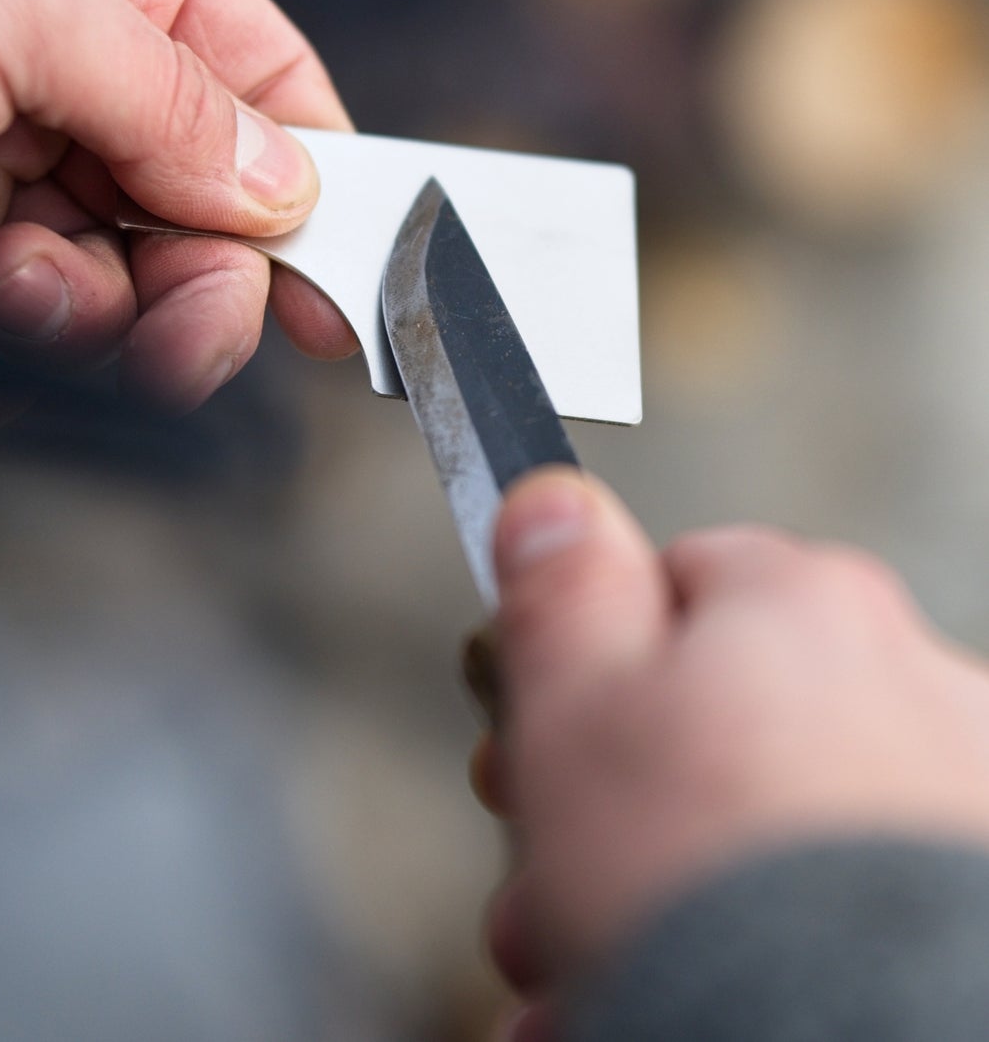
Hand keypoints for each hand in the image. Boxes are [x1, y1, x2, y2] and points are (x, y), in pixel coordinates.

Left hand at [0, 0, 356, 408]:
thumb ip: (171, 105)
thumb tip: (281, 187)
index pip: (256, 76)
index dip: (315, 176)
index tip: (361, 271)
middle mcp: (61, 55)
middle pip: (198, 199)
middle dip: (209, 274)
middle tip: (207, 322)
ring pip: (122, 271)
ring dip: (112, 309)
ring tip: (52, 291)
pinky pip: (32, 308)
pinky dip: (31, 324)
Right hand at [476, 468, 988, 1039]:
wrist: (846, 1035)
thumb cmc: (710, 886)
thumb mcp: (573, 704)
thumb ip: (562, 583)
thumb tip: (554, 498)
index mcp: (800, 603)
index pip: (669, 579)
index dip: (584, 663)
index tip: (541, 736)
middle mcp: (902, 674)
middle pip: (714, 709)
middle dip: (611, 794)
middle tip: (548, 873)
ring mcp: (951, 788)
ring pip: (763, 812)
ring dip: (667, 874)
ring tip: (592, 969)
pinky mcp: (962, 890)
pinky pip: (829, 886)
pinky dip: (751, 927)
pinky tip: (680, 984)